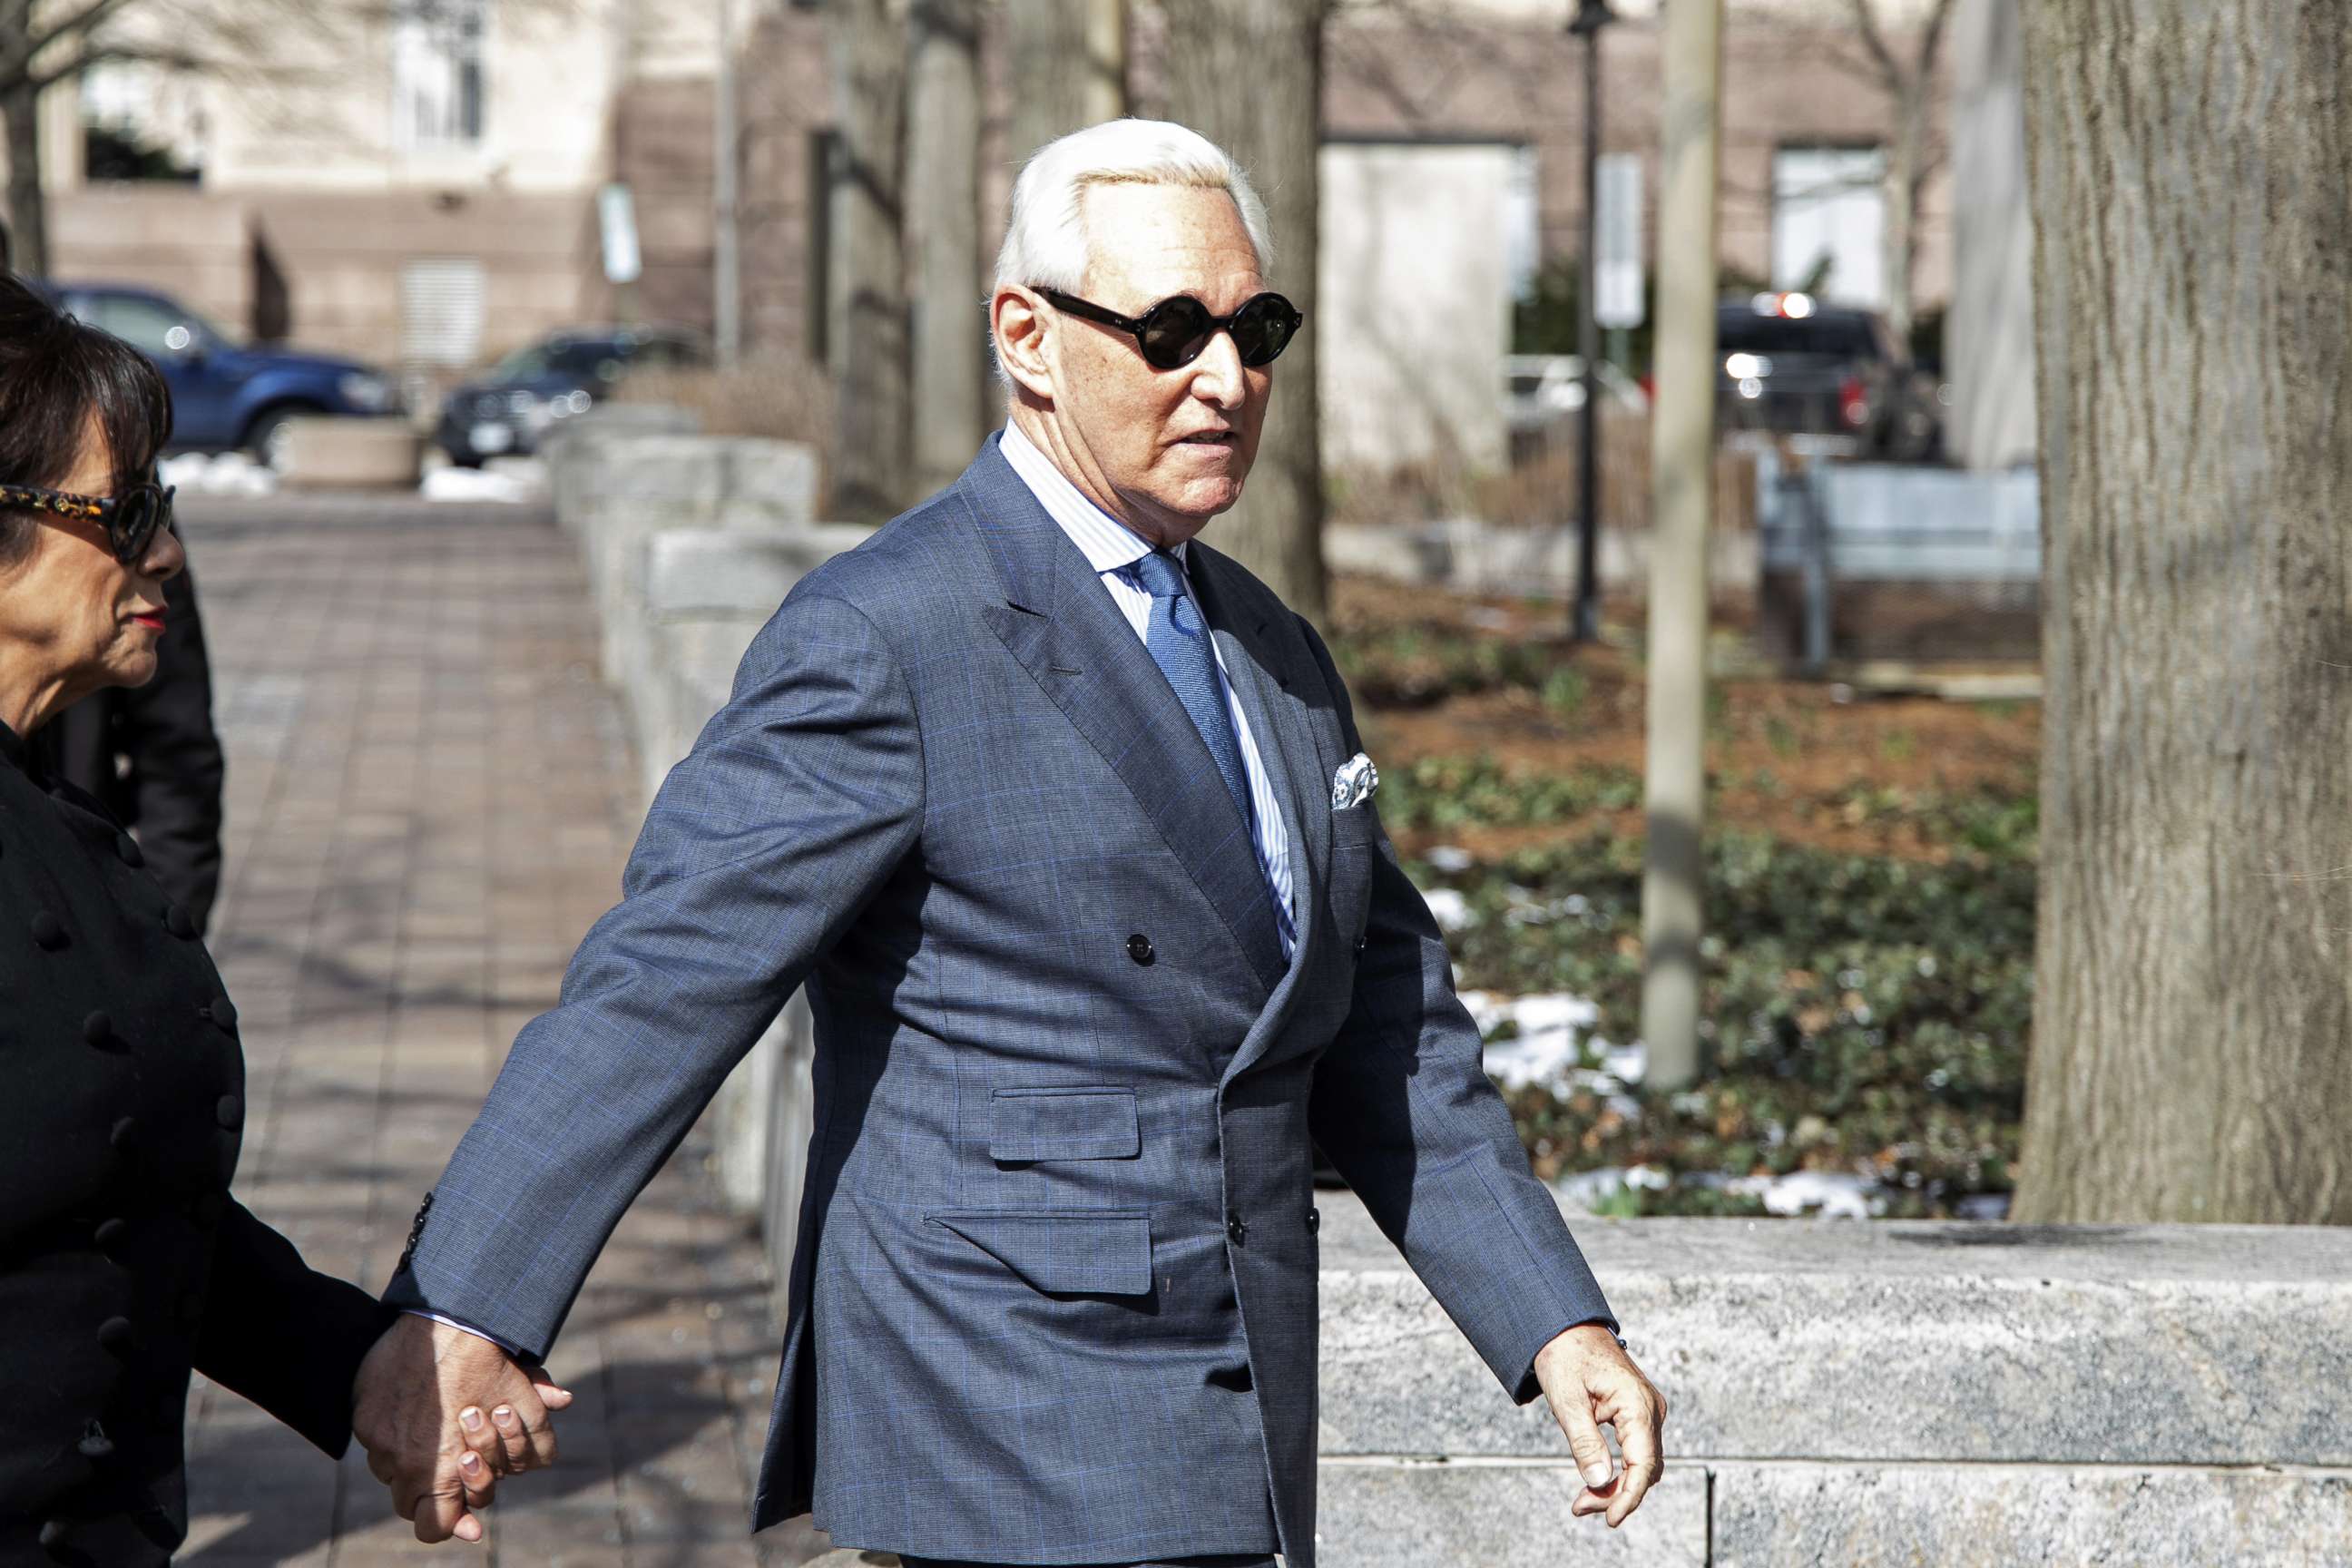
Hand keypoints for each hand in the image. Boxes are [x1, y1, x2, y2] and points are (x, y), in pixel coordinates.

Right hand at [351, 1314, 574, 1542]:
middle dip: (435, 1492)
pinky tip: (417, 1408)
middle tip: (454, 1468)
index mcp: (441, 1470)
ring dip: (413, 1462)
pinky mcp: (362, 1412)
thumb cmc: (490, 1363)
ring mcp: (377, 1439)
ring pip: (391, 1470)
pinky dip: (393, 1432)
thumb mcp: (523, 1401)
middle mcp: (402, 1463)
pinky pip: (375, 1438)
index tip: (466, 1520)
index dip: (451, 1524)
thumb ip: (535, 1438)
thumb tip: (550, 1434)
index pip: (434, 1525)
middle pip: (411, 1503)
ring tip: (437, 1433)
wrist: (447, 1315)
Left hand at [1533, 1322, 1666, 1528]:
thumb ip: (1585, 1442)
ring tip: (1583, 1501)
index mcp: (1637, 1403)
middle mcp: (1650, 1408)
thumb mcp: (1566, 1400)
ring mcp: (1647, 1410)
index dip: (1629, 1496)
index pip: (1644, 1464)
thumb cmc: (1564, 1355)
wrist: (1564, 1325)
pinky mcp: (1637, 1412)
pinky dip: (1618, 1469)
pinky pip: (1635, 1450)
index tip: (1610, 1519)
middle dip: (1617, 1494)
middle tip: (1580, 1507)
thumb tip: (1600, 1482)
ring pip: (1642, 1462)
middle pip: (1645, 1468)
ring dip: (1617, 1485)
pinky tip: (1596, 1481)